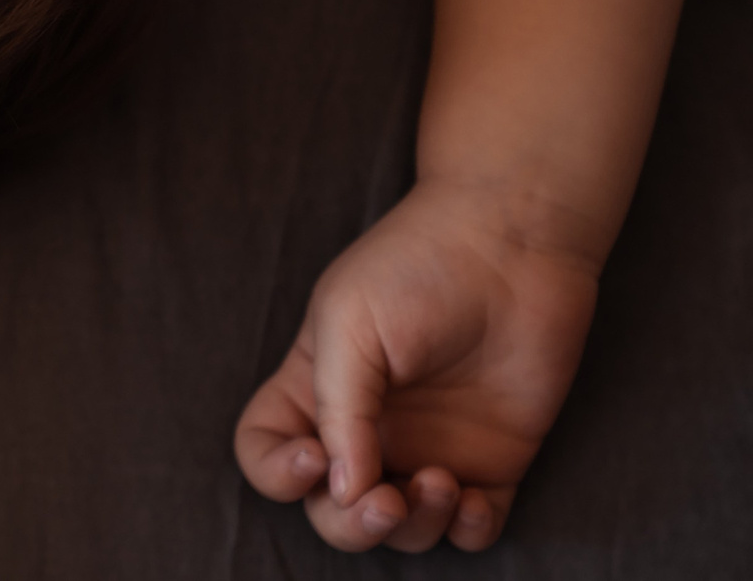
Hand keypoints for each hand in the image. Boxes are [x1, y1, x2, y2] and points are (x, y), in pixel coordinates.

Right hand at [234, 179, 600, 551]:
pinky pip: (470, 529)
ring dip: (413, 527)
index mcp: (314, 390)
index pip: (266, 452)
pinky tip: (471, 499)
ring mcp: (427, 447)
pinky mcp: (491, 461)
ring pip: (401, 530)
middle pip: (331, 509)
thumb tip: (342, 488)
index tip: (316, 456)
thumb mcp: (349, 325)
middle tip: (385, 501)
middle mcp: (366, 429)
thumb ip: (339, 410)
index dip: (276, 472)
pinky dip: (466, 531)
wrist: (511, 245)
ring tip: (442, 480)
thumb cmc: (415, 267)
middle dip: (351, 523)